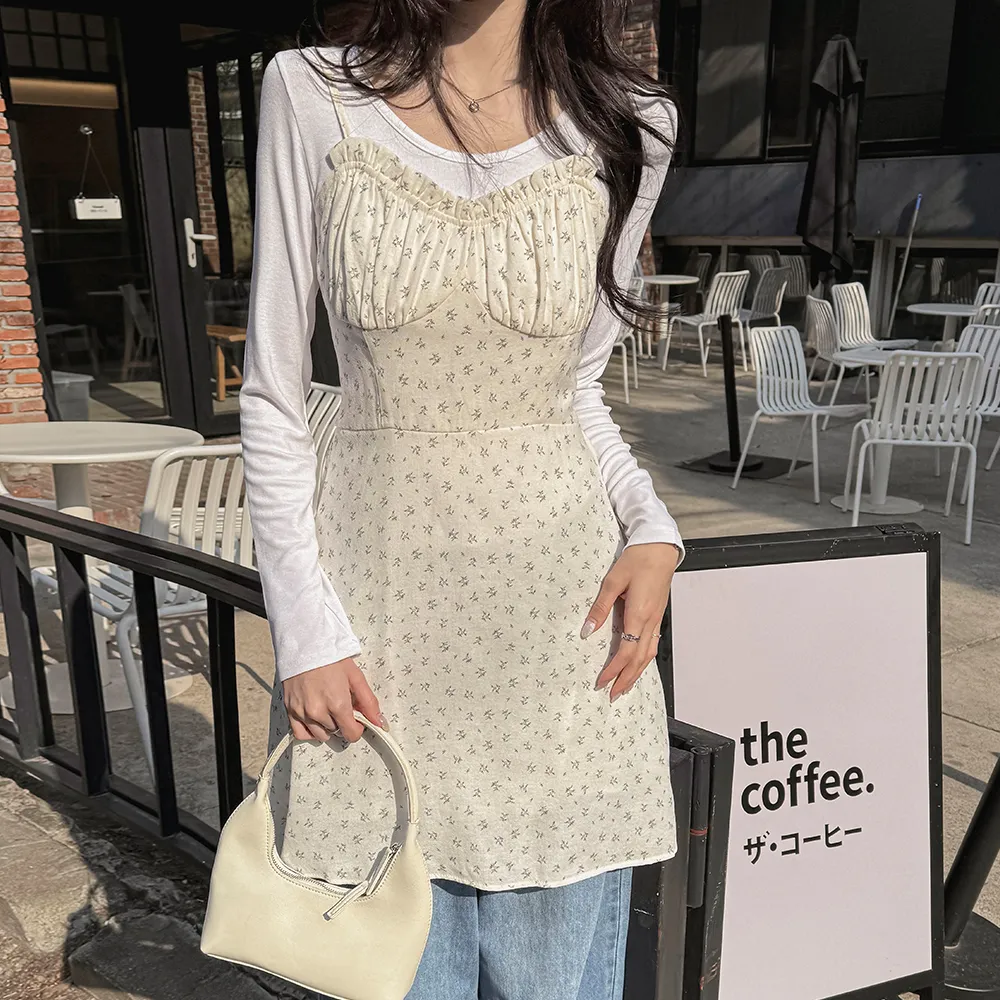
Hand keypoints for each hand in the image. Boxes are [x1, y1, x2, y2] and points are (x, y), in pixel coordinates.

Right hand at [282, 657, 382, 743]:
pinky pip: (301, 733)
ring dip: (327, 727)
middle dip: (342, 722)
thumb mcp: (355, 676)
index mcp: (338, 704)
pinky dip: (309, 730)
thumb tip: (379, 722)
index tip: (356, 719)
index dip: (357, 728)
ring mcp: (302, 712)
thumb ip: (369, 702)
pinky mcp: (289, 710)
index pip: (351, 734)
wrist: (305, 644)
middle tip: (341, 705)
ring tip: (328, 708)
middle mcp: (318, 712)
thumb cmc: (331, 658)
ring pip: (320, 735)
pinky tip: (315, 719)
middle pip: (337, 732)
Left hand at [582, 543, 679, 701]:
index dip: (614, 670)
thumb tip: (587, 632)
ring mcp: (656, 620)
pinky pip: (652, 645)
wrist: (660, 548)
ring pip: (648, 655)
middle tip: (612, 695)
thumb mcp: (612, 582)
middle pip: (639, 660)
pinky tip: (637, 665)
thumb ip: (599, 608)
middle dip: (625, 680)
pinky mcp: (658, 616)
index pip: (626, 652)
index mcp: (639, 614)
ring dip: (636, 674)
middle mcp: (650, 621)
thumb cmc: (637, 560)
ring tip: (623, 688)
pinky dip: (644, 661)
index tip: (601, 682)